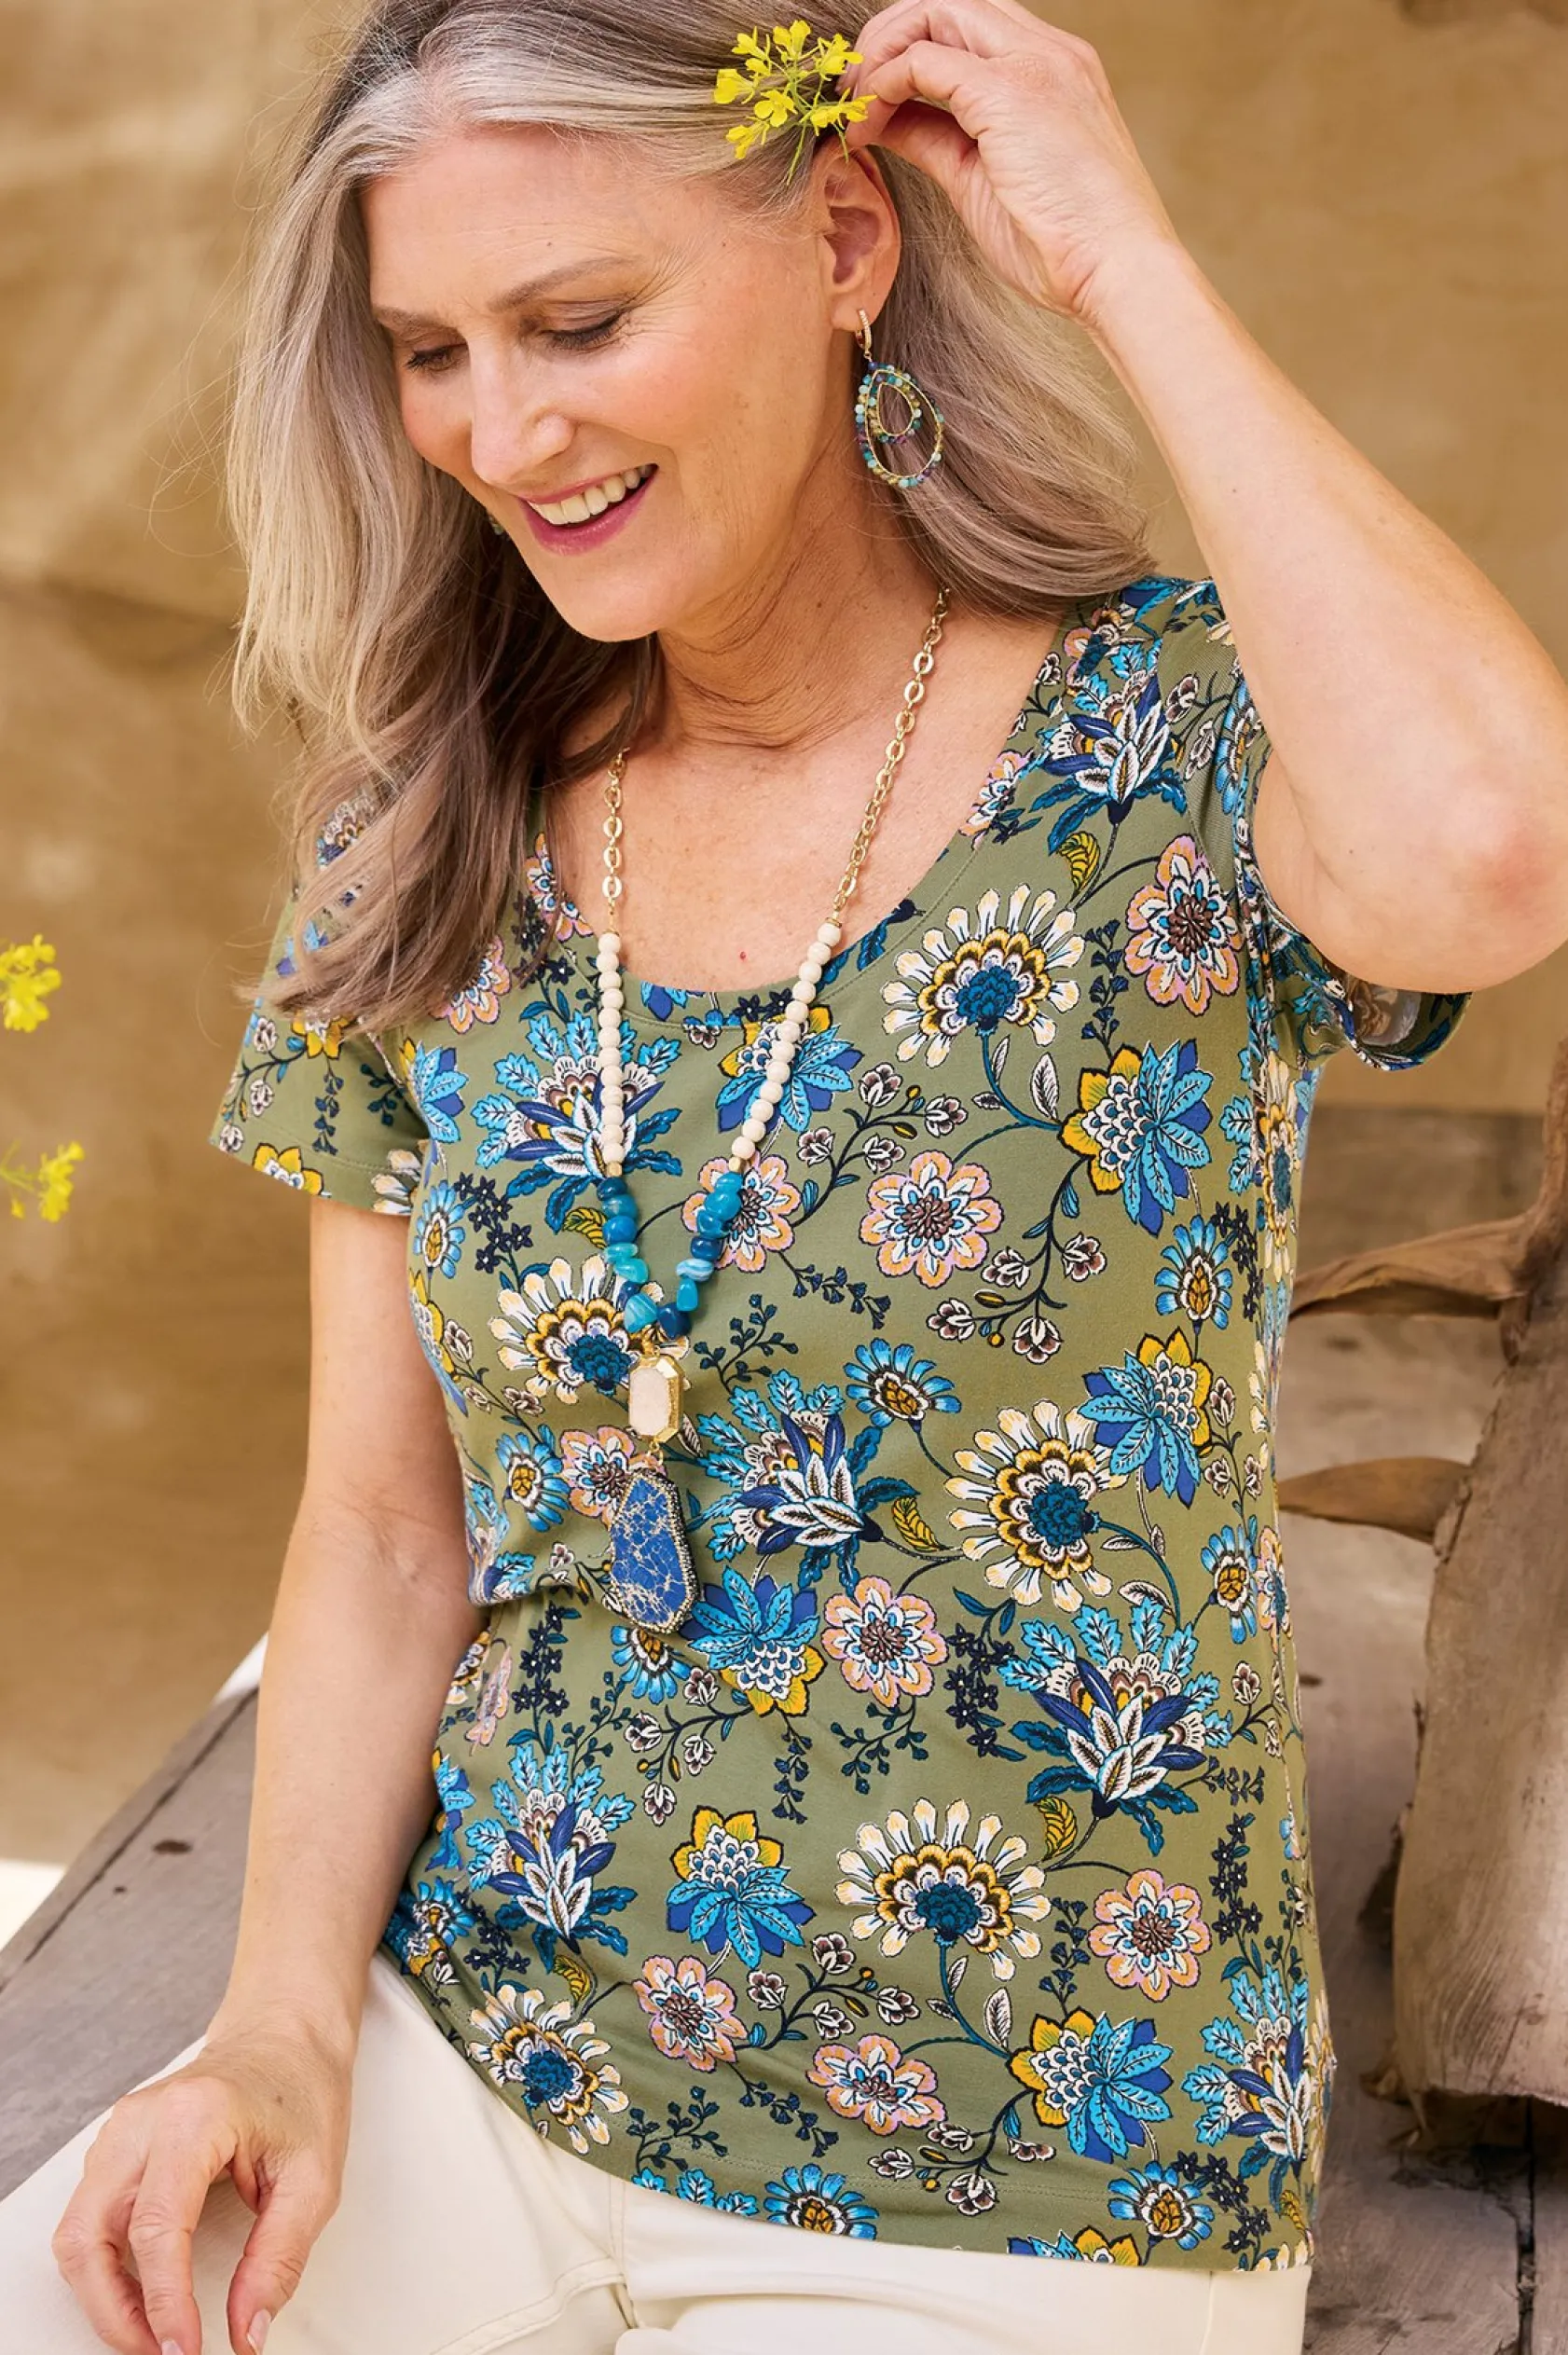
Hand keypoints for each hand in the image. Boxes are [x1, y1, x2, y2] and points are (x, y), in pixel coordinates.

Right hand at [49, 2021, 352, 2354]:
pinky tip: (143, 2291)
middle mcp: (141, 2122)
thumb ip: (278, 2260)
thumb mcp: (314, 2180)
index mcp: (194, 2117)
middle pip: (88, 2235)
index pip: (157, 2228)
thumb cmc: (301, 2092)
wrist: (284, 2037)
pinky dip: (104, 2267)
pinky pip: (88, 2219)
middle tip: (160, 2350)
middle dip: (114, 2311)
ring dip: (103, 2295)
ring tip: (153, 2330)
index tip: (184, 2349)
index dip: (165, 2302)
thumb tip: (245, 2332)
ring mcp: (120, 2131)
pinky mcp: (116, 2148)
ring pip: (76, 2232)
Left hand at [840, 0, 1184, 325]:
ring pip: (934, 13)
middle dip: (886, 39)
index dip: (908, 53)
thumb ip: (938, 140)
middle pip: (946, 5)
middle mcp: (1046, 52)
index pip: (966, 29)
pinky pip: (924, 60)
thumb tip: (890, 123)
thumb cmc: (1065, 247)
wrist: (1119, 273)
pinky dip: (884, 85)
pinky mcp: (1009, 91)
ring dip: (880, 53)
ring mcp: (1031, 64)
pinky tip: (868, 124)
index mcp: (1052, 70)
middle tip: (850, 95)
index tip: (871, 102)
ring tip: (852, 107)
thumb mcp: (984, 181)